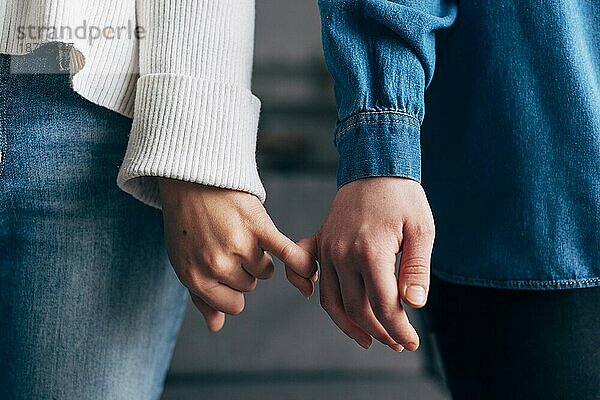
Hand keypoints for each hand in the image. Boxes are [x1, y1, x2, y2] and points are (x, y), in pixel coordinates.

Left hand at [158, 178, 317, 331]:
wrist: (191, 176)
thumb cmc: (187, 222)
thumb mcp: (184, 261)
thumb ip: (200, 297)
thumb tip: (217, 327)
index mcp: (195, 277)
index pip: (233, 305)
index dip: (234, 290)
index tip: (227, 271)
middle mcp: (216, 265)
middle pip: (250, 286)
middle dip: (244, 269)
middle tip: (228, 241)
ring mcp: (239, 246)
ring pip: (265, 270)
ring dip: (259, 255)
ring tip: (241, 232)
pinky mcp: (258, 226)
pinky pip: (287, 254)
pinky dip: (301, 264)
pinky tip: (308, 271)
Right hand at [298, 177, 434, 350]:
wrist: (375, 166)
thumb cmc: (402, 197)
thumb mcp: (422, 230)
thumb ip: (417, 269)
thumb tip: (413, 305)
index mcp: (370, 251)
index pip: (383, 306)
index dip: (399, 329)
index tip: (412, 342)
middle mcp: (342, 253)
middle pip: (357, 309)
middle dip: (380, 332)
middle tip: (398, 342)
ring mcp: (327, 248)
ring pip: (331, 301)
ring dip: (350, 325)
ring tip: (369, 340)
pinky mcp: (319, 242)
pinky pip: (303, 271)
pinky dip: (305, 289)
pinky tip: (319, 300)